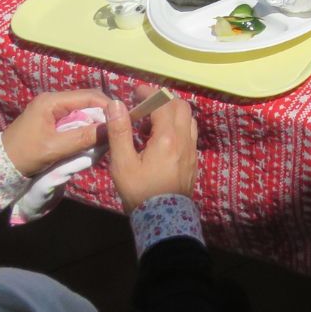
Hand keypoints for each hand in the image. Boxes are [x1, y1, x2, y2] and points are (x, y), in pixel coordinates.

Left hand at [0, 89, 109, 176]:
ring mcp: (51, 110)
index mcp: (52, 101)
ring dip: (94, 122)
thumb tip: (111, 129)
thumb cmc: (25, 155)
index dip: (107, 106)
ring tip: (105, 136)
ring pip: (82, 110)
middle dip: (102, 114)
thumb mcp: (55, 148)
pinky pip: (74, 119)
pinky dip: (84, 127)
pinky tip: (91, 138)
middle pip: (87, 101)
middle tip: (115, 130)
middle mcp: (53, 100)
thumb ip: (83, 137)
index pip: (89, 96)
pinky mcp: (50, 120)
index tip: (122, 120)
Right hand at [105, 84, 198, 212]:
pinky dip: (177, 125)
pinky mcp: (193, 159)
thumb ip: (120, 132)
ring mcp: (192, 149)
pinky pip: (190, 132)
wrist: (164, 219)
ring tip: (151, 122)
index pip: (162, 102)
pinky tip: (162, 138)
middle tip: (143, 106)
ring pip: (188, 118)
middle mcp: (185, 138)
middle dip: (162, 100)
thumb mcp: (123, 163)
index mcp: (168, 137)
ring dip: (172, 112)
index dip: (149, 93)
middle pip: (180, 106)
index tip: (135, 92)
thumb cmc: (140, 191)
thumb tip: (117, 104)